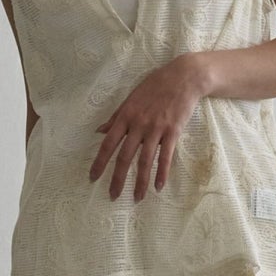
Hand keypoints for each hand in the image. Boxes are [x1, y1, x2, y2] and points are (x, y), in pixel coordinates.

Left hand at [88, 53, 208, 200]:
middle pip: (125, 156)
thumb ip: (115, 116)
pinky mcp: (173, 132)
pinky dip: (162, 173)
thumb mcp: (131, 98)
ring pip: (145, 160)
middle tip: (112, 196)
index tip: (92, 177)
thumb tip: (99, 131)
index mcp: (125, 116)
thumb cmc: (155, 86)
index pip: (108, 143)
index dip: (100, 162)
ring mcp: (156, 129)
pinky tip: (158, 186)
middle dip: (117, 178)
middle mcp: (138, 124)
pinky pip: (166, 156)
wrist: (183, 77)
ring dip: (140, 181)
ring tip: (137, 197)